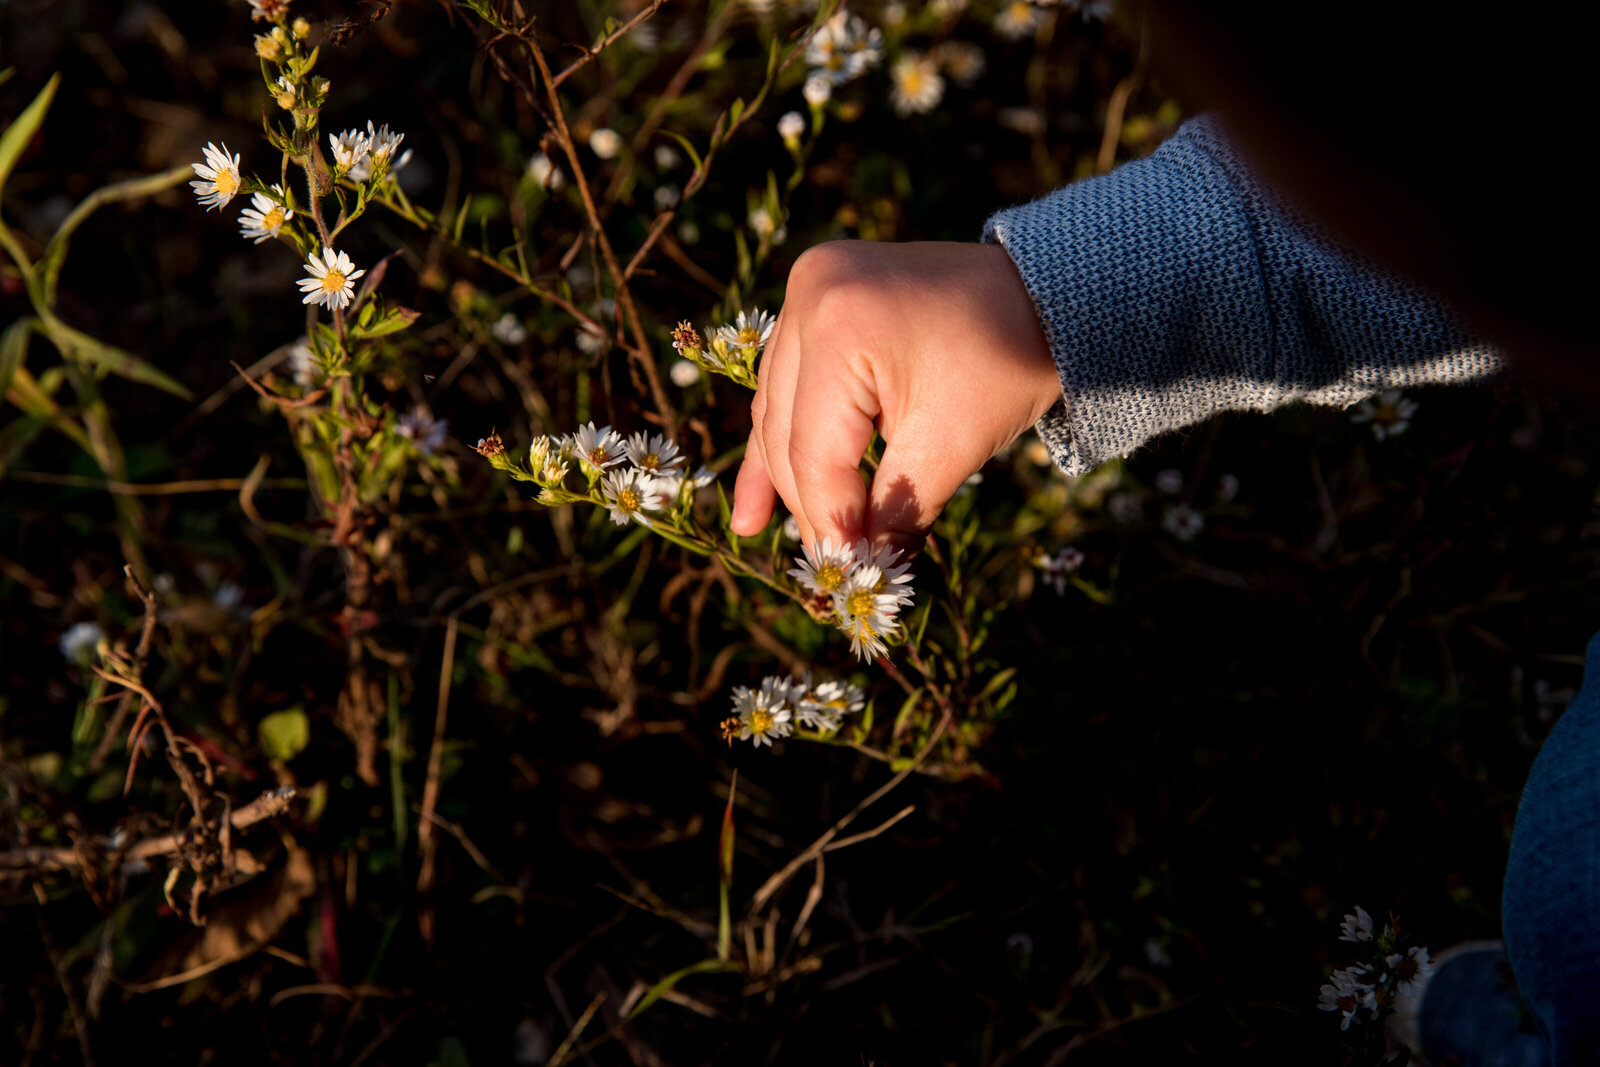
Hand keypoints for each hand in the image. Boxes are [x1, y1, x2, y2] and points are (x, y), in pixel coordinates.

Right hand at [730, 240, 1060, 551]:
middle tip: (826, 567)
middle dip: (810, 502)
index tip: (846, 574)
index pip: (816, 452)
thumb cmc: (1007, 362)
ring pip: (778, 406)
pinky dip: (783, 429)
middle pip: (788, 430)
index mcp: (840, 327)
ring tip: (763, 532)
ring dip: (784, 471)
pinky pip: (788, 377)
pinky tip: (753, 497)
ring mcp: (809, 286)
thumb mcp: (953, 446)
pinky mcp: (818, 293)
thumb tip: (863, 572)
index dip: (830, 521)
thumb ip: (896, 511)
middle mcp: (810, 294)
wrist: (1048, 292)